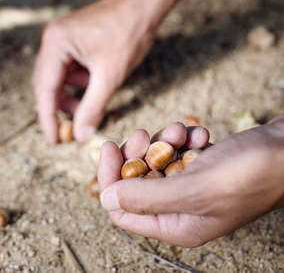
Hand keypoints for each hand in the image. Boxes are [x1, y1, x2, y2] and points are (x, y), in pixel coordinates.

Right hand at [32, 0, 153, 143]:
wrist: (144, 5)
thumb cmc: (129, 34)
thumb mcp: (110, 76)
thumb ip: (92, 107)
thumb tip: (80, 135)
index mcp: (56, 43)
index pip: (45, 88)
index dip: (48, 117)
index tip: (54, 140)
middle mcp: (53, 37)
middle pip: (47, 82)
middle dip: (61, 106)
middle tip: (73, 128)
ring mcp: (62, 35)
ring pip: (59, 75)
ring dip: (72, 93)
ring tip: (91, 103)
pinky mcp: (73, 36)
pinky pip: (68, 65)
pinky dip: (79, 79)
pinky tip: (96, 82)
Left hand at [98, 117, 283, 246]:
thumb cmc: (250, 172)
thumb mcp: (195, 188)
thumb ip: (147, 197)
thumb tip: (107, 200)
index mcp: (177, 225)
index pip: (124, 209)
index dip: (110, 178)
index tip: (109, 146)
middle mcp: (182, 210)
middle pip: (139, 182)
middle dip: (139, 153)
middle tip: (143, 134)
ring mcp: (194, 187)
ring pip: (159, 161)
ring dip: (164, 141)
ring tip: (180, 131)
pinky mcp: (204, 168)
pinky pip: (180, 152)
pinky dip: (184, 139)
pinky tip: (200, 134)